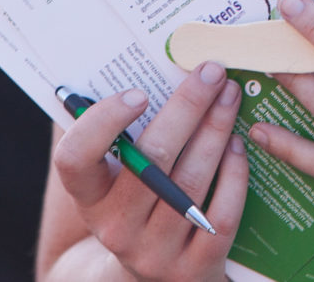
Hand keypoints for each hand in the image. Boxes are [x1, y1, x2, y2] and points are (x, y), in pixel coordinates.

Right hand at [45, 62, 248, 281]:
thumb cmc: (138, 202)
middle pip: (152, 160)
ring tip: (231, 96)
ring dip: (216, 130)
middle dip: (187, 107)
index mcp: (89, 197)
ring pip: (190, 181)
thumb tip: (132, 55)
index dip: (102, 123)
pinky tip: (238, 145)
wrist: (154, 278)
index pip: (74, 159)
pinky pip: (220, 214)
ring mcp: (155, 252)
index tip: (138, 91)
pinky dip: (234, 174)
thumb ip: (117, 127)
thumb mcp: (116, 175)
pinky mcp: (194, 269)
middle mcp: (115, 228)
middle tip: (212, 70)